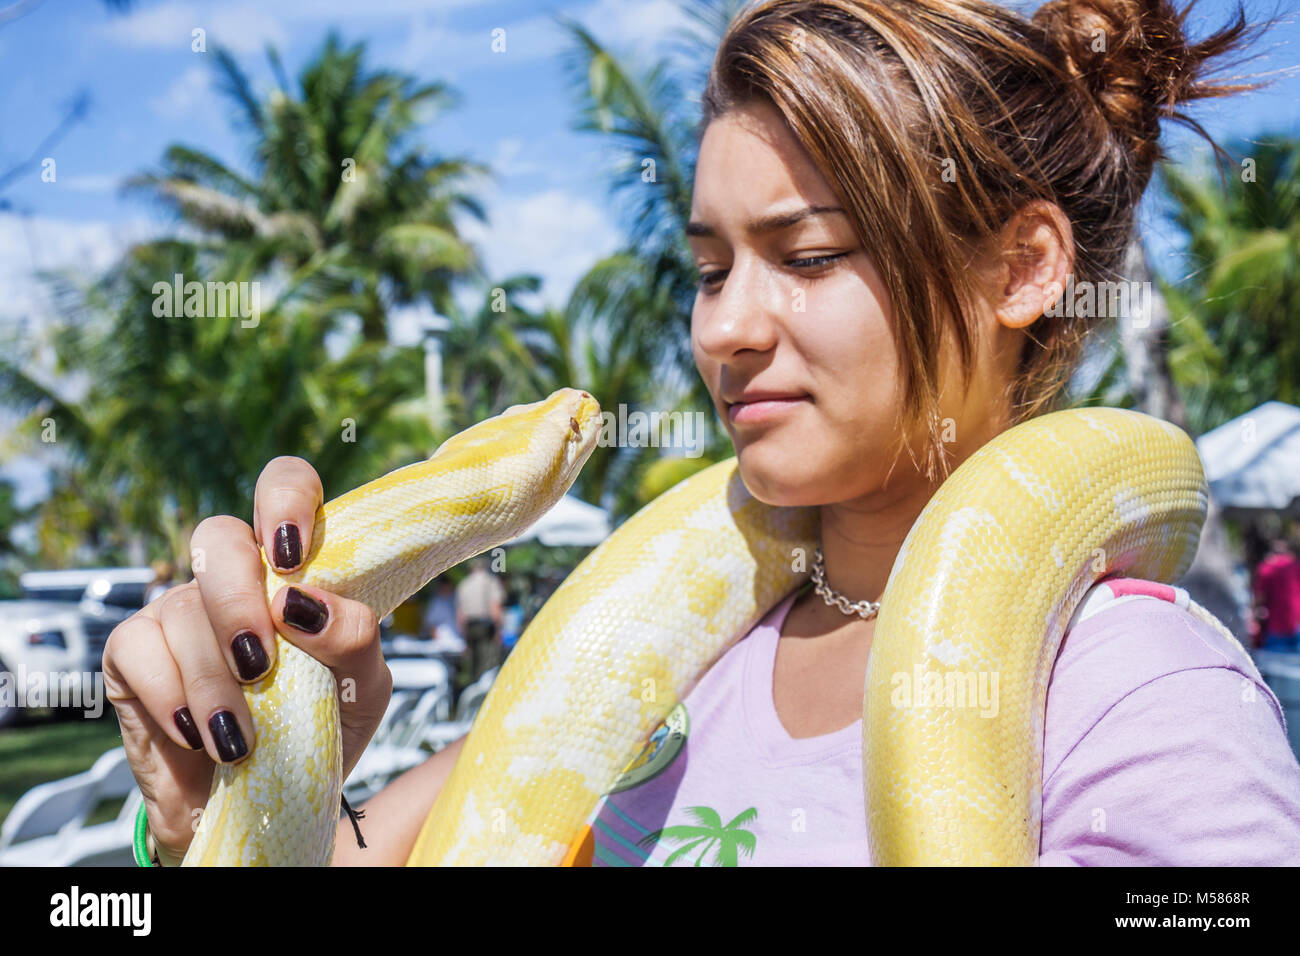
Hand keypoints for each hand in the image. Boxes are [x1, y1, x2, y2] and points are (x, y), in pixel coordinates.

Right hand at [102, 456, 392, 864]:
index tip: (292, 557)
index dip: (285, 498)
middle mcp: (233, 576)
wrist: (265, 803)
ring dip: (215, 682)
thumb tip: (303, 603)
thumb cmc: (320, 728)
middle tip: (259, 664)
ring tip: (241, 738)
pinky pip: (138, 649)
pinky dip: (173, 696)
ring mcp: (180, 608)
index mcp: (293, 566)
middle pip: (218, 538)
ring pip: (183, 608)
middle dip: (237, 600)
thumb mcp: (362, 688)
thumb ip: (355, 638)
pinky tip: (198, 734)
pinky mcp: (132, 652)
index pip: (284, 485)